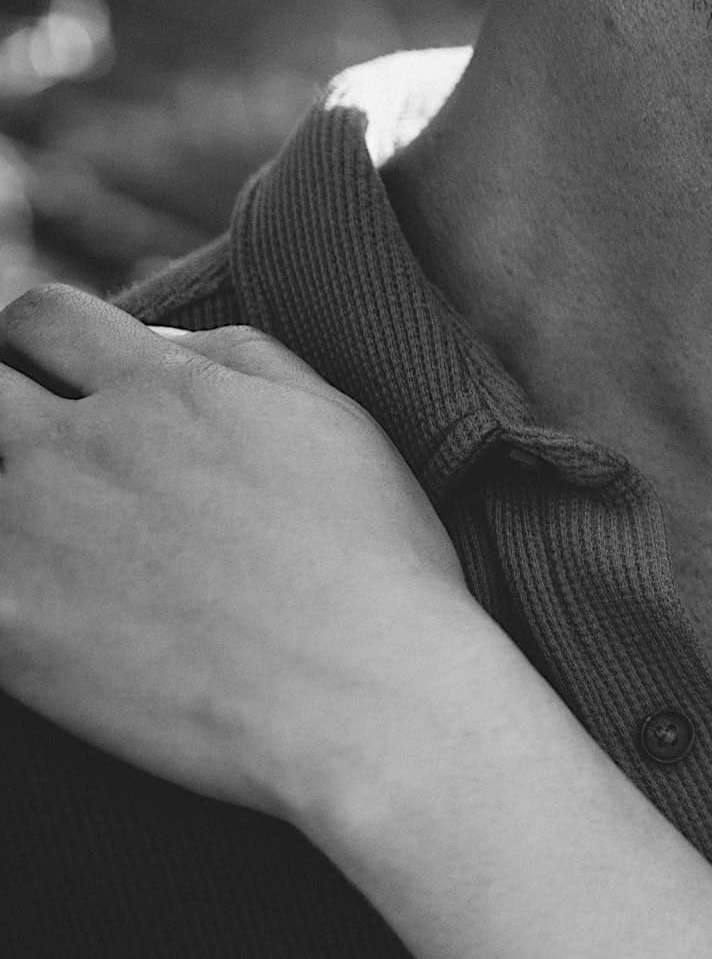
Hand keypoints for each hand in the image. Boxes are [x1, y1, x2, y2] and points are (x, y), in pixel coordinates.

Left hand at [0, 284, 488, 826]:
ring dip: (8, 500)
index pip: (44, 317)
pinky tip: (57, 615)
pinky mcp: (7, 623)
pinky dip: (3, 584)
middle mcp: (86, 444)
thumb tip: (155, 343)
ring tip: (65, 544)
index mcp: (167, 389)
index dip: (35, 344)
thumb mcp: (335, 421)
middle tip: (48, 466)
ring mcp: (34, 532)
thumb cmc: (375, 561)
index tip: (47, 382)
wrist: (365, 694)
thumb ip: (241, 358)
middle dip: (2, 408)